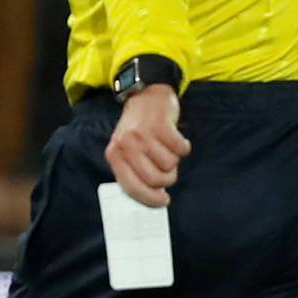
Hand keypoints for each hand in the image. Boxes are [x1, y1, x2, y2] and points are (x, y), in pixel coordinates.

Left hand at [105, 85, 189, 207]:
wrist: (147, 96)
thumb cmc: (139, 130)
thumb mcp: (127, 150)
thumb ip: (134, 171)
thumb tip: (153, 197)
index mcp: (114, 155)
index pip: (131, 186)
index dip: (149, 198)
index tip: (163, 201)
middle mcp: (126, 145)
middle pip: (154, 179)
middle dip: (167, 178)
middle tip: (169, 170)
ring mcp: (143, 134)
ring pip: (169, 164)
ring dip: (174, 159)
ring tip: (168, 149)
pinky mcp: (161, 124)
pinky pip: (180, 148)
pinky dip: (183, 147)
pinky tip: (177, 140)